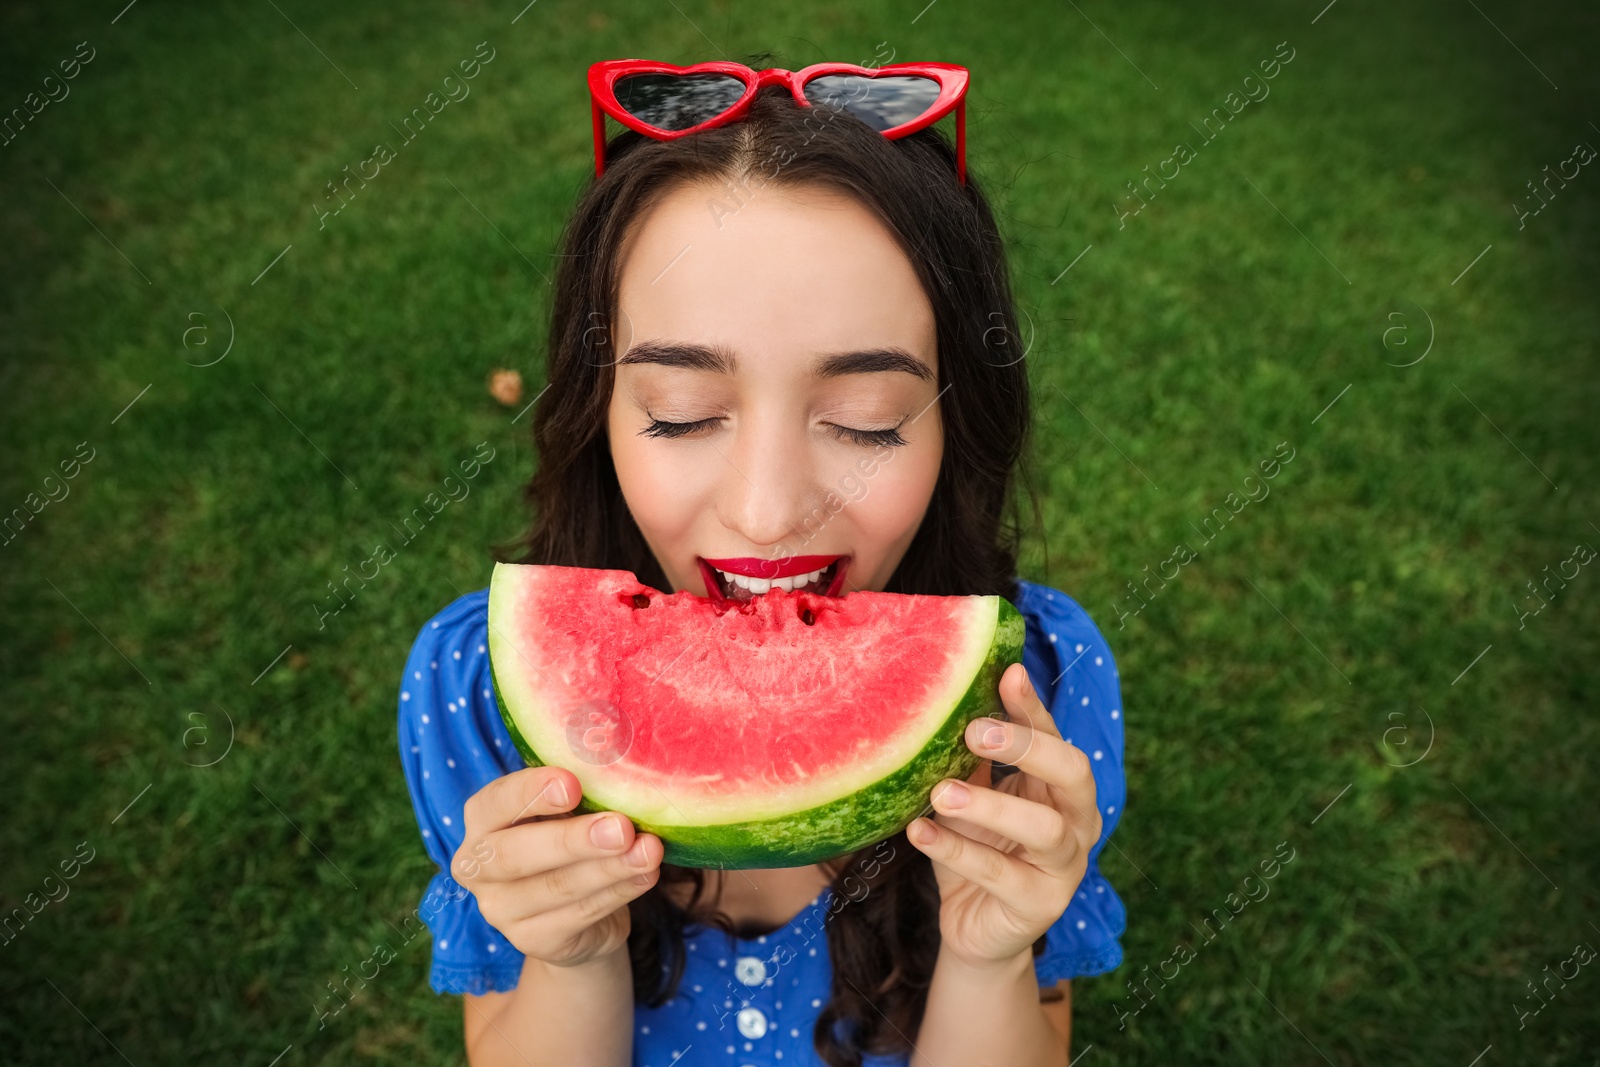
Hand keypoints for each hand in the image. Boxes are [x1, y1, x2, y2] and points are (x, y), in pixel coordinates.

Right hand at [453, 766, 663, 967]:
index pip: (496, 802)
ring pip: (556, 887)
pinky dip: (619, 892)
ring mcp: (500, 910)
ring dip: (609, 868)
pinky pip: (580, 914)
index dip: (532, 792)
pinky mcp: (532, 940)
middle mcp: (478, 867)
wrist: (574, 913)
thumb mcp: (567, 811)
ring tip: (649, 851)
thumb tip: (620, 774)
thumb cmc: (567, 839)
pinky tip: (646, 875)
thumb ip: (580, 795)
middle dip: (573, 839)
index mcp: (482, 820)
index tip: (573, 784)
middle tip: (620, 828)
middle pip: (516, 854)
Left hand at [905, 662, 1101, 970]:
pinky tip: (919, 831)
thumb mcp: (973, 798)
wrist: (975, 930)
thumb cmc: (976, 850)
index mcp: (1062, 788)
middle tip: (972, 732)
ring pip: (1043, 829)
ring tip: (941, 793)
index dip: (1032, 706)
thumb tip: (947, 704)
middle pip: (1074, 773)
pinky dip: (956, 849)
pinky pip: (1000, 874)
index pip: (1055, 736)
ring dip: (990, 805)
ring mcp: (1066, 867)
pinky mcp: (1041, 906)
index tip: (1007, 673)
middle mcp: (1077, 822)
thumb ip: (972, 761)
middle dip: (1026, 747)